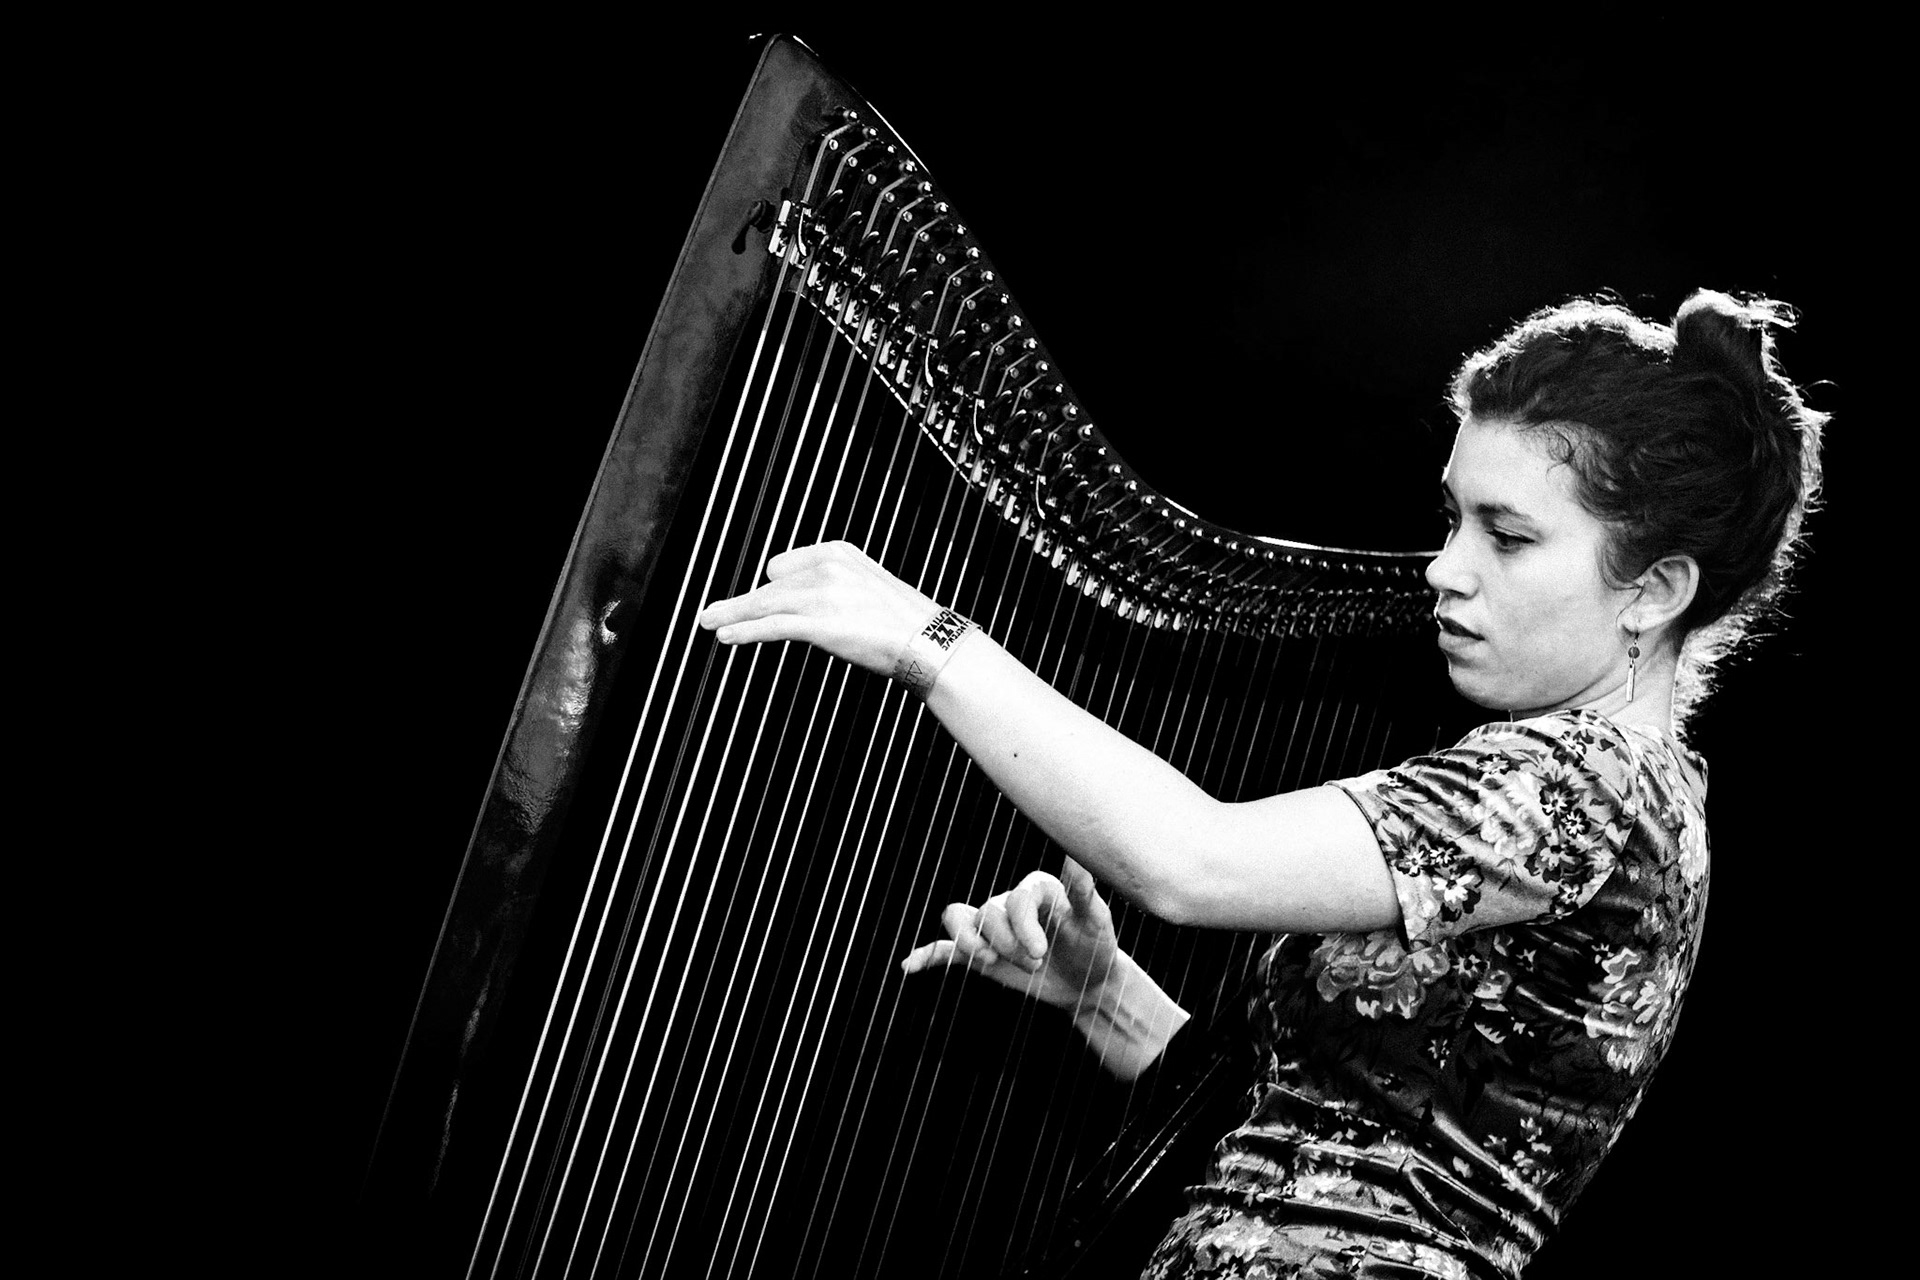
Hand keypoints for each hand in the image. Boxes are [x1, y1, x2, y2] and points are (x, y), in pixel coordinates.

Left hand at [698, 541, 937, 675]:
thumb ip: (834, 586)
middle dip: (743, 604)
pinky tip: (726, 634)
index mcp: (837, 553)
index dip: (770, 589)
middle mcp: (825, 568)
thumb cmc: (903, 622)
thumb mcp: (866, 586)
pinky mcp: (820, 624)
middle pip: (769, 587)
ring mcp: (821, 596)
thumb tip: (805, 603)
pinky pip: (771, 626)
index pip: (781, 565)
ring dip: (733, 614)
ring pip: (764, 604)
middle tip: (713, 615)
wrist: (929, 641)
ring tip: (709, 622)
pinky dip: (744, 629)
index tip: (760, 603)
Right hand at [900, 858, 1119, 1010]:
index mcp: (1036, 890)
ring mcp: (992, 928)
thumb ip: (1084, 892)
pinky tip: (910, 966)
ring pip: (960, 921)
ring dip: (972, 943)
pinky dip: (927, 955)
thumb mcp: (1095, 922)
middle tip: (1035, 963)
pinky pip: (945, 947)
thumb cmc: (1095, 946)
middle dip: (1008, 944)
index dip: (1023, 926)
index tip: (1040, 951)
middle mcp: (1009, 903)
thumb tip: (1079, 857)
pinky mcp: (979, 952)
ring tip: (990, 960)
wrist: (1087, 981)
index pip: (1015, 899)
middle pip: (988, 913)